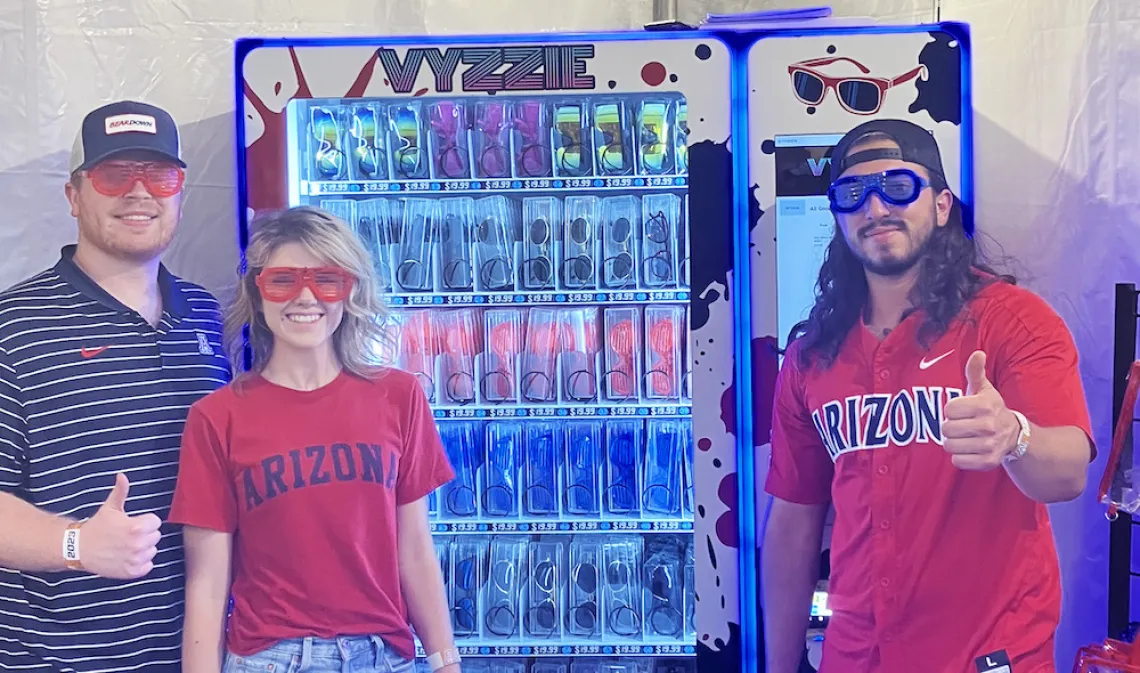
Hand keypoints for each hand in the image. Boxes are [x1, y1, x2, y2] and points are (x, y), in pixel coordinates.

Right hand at [76, 473, 162, 578]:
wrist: (80, 549)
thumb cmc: (97, 527)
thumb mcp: (110, 507)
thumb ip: (120, 491)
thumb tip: (122, 475)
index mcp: (137, 527)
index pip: (156, 522)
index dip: (145, 521)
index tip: (132, 523)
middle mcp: (138, 544)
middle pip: (155, 536)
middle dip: (145, 534)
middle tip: (128, 535)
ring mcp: (136, 559)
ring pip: (152, 550)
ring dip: (143, 549)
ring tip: (126, 546)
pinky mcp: (132, 572)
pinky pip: (148, 565)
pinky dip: (140, 563)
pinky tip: (127, 557)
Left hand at [941, 350, 1020, 470]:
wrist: (1014, 435)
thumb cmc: (990, 408)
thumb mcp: (983, 389)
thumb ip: (975, 371)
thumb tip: (977, 353)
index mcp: (984, 405)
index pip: (948, 410)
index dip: (952, 410)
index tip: (962, 410)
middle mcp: (988, 426)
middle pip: (946, 429)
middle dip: (950, 427)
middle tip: (962, 425)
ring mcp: (989, 445)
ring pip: (950, 446)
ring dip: (953, 443)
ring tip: (965, 437)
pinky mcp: (988, 462)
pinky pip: (957, 462)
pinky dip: (959, 457)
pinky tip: (970, 449)